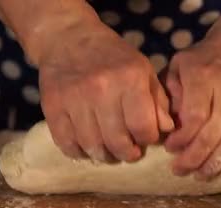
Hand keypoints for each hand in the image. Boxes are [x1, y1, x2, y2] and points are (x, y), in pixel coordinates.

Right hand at [37, 20, 173, 161]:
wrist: (69, 39)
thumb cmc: (112, 57)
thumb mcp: (142, 70)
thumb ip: (157, 101)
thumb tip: (166, 130)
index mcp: (130, 79)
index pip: (143, 127)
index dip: (147, 140)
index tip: (144, 139)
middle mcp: (102, 89)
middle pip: (117, 141)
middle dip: (127, 154)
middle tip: (128, 153)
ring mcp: (74, 99)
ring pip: (91, 145)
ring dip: (103, 156)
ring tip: (108, 153)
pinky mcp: (53, 106)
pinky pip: (66, 142)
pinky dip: (77, 152)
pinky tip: (85, 149)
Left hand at [163, 40, 220, 178]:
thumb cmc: (199, 64)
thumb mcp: (176, 69)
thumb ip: (168, 95)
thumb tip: (166, 127)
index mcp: (204, 76)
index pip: (195, 117)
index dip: (182, 139)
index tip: (169, 148)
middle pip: (214, 134)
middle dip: (194, 158)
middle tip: (179, 170)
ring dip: (215, 164)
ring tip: (199, 175)